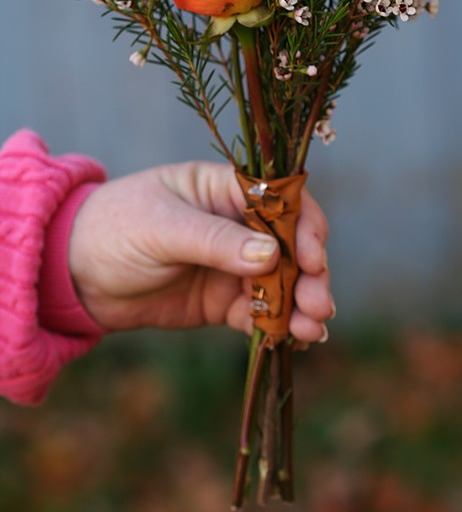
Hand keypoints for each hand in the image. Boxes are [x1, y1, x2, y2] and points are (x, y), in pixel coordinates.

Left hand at [69, 161, 333, 341]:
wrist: (74, 274)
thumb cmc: (114, 228)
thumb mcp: (162, 228)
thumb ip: (214, 241)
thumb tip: (271, 254)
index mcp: (223, 189)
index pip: (279, 200)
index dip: (302, 225)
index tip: (310, 257)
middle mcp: (236, 224)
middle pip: (289, 244)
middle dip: (309, 273)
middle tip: (319, 304)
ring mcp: (231, 264)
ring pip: (281, 282)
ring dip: (301, 303)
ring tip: (312, 329)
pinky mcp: (222, 301)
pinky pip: (259, 312)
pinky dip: (279, 325)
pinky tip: (296, 340)